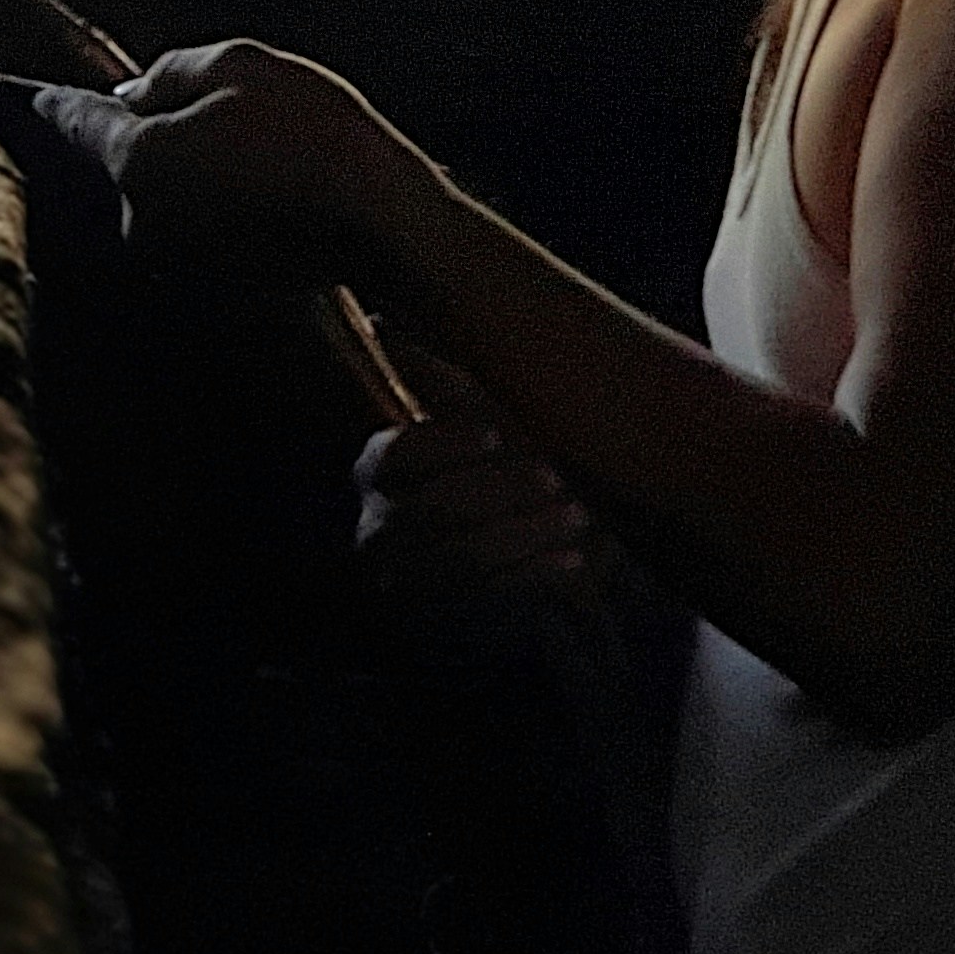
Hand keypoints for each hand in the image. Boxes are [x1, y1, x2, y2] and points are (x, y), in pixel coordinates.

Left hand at [30, 39, 420, 264]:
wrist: (380, 222)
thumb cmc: (308, 132)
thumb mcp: (238, 65)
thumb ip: (169, 74)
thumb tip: (133, 95)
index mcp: (136, 161)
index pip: (79, 126)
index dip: (60, 105)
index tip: (41, 98)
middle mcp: (143, 223)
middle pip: (128, 168)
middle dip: (153, 142)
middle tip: (213, 115)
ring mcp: (179, 265)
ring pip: (168, 203)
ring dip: (193, 180)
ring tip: (259, 154)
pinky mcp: (220, 290)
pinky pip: (204, 234)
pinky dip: (223, 213)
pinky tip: (273, 193)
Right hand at [355, 348, 604, 655]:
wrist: (521, 552)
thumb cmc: (493, 469)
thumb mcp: (469, 425)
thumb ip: (435, 381)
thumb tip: (386, 322)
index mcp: (377, 473)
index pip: (392, 457)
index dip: (444, 444)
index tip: (496, 435)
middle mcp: (377, 534)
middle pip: (430, 512)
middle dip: (499, 492)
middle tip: (556, 477)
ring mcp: (406, 589)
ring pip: (459, 561)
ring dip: (524, 533)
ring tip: (577, 514)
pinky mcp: (443, 631)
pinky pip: (486, 607)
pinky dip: (533, 576)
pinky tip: (572, 558)